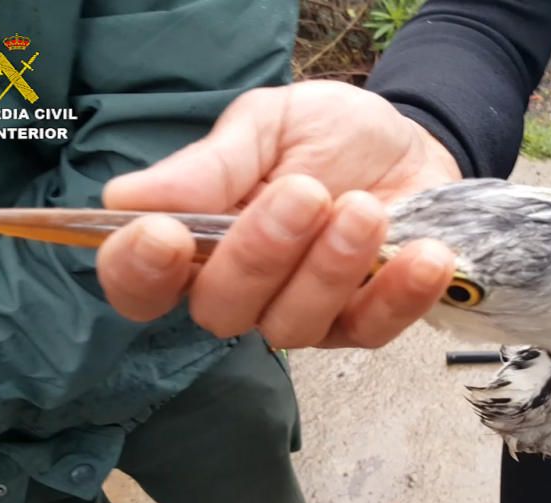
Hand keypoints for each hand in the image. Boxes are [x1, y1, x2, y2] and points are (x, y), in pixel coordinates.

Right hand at [95, 80, 462, 348]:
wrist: (409, 143)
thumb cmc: (325, 134)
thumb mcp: (267, 124)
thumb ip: (209, 165)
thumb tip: (127, 200)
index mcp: (196, 240)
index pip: (139, 283)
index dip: (138, 272)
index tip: (165, 234)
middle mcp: (241, 289)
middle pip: (219, 310)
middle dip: (259, 253)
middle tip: (304, 192)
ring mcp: (303, 312)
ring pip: (292, 327)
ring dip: (329, 268)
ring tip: (366, 208)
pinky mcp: (363, 321)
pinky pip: (372, 329)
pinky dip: (398, 294)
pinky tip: (424, 255)